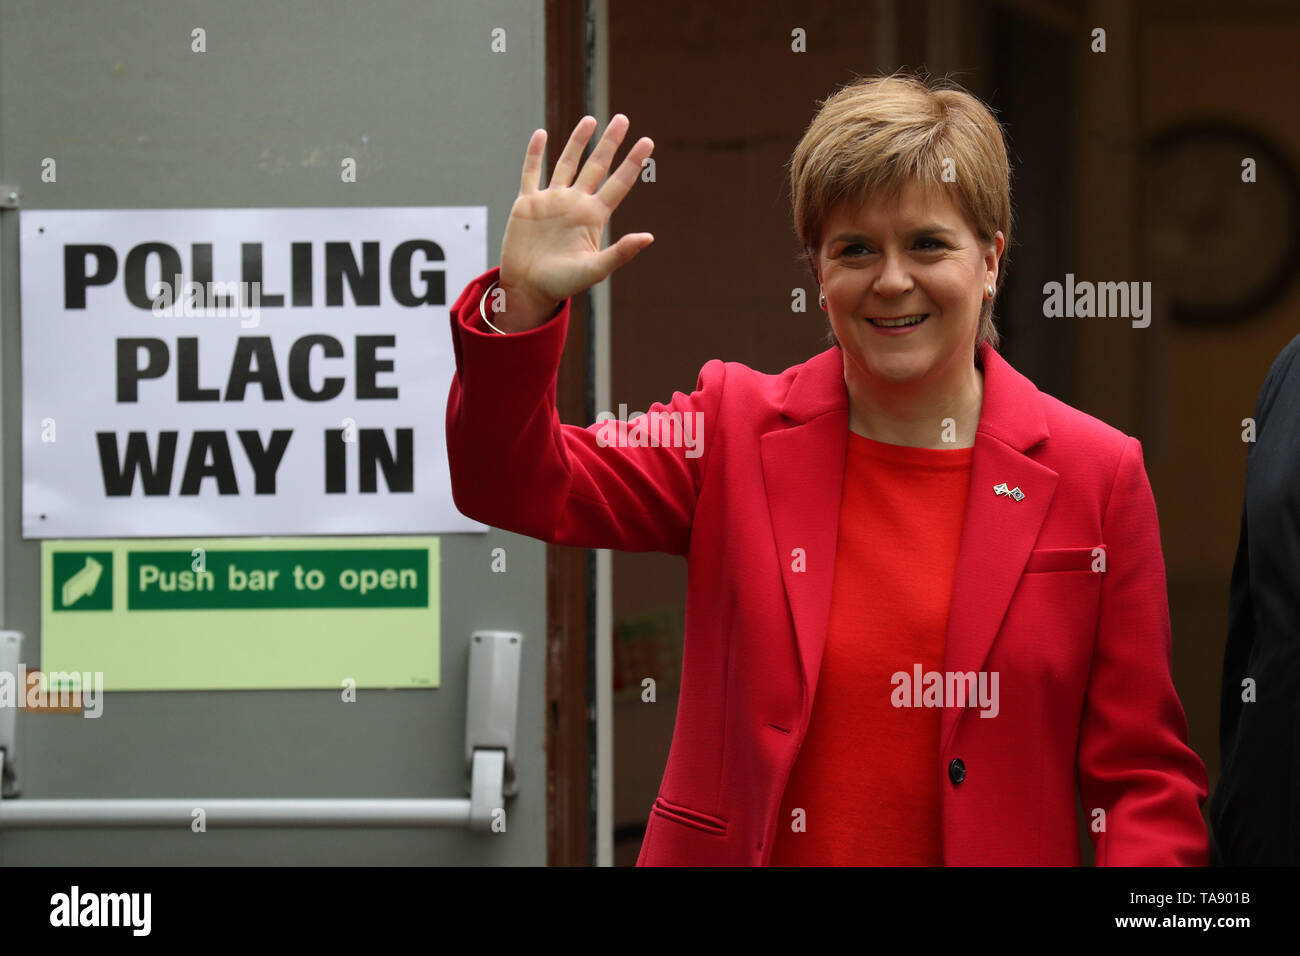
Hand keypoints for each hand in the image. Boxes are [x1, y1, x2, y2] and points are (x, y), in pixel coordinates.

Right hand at [496, 114, 654, 330]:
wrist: (528, 289)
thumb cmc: (563, 284)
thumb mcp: (595, 269)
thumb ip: (620, 252)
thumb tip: (649, 237)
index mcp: (593, 217)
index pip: (619, 183)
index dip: (633, 163)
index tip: (648, 142)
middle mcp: (575, 204)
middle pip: (596, 166)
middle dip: (610, 143)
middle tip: (623, 119)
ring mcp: (551, 201)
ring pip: (566, 163)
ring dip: (578, 142)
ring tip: (590, 120)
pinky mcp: (527, 204)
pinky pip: (531, 173)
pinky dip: (535, 154)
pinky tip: (541, 134)